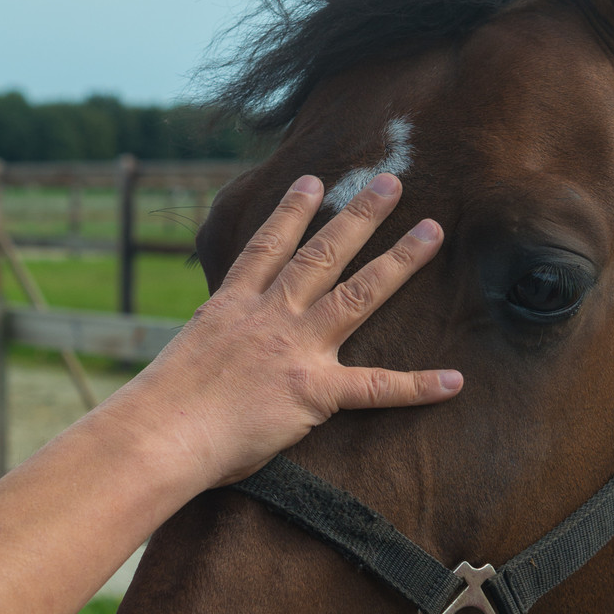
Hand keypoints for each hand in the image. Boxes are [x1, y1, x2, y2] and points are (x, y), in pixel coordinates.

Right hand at [116, 171, 462, 491]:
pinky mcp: (312, 391)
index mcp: (232, 306)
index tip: (313, 181)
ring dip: (397, 260)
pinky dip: (417, 386)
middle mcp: (268, 316)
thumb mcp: (184, 355)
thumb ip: (214, 344)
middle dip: (359, 216)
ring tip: (430, 231)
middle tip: (391, 183)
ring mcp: (294, 348)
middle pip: (320, 255)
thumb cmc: (160, 407)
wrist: (161, 431)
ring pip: (356, 293)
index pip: (266, 247)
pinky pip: (375, 388)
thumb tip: (219, 354)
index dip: (291, 211)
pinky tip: (454, 380)